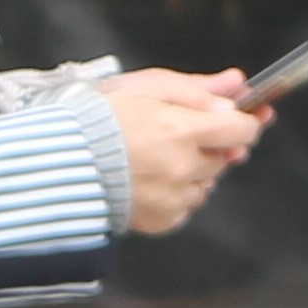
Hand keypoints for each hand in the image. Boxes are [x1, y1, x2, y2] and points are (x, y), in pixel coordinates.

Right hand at [104, 67, 263, 234]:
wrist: (60, 162)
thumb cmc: (96, 120)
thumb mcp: (147, 88)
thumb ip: (197, 89)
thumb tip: (234, 87)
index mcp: (182, 130)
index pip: (242, 129)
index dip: (246, 121)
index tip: (243, 117)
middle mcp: (183, 168)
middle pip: (224, 157)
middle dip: (210, 144)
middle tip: (176, 133)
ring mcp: (174, 197)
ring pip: (206, 183)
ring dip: (193, 170)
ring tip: (156, 156)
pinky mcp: (162, 220)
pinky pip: (186, 205)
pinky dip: (176, 192)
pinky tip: (150, 178)